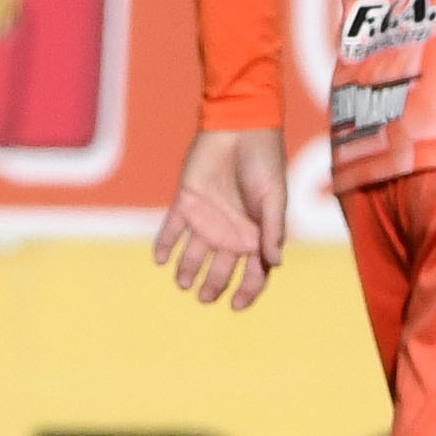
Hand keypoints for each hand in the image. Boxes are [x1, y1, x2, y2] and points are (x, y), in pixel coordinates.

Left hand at [152, 128, 291, 312]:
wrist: (239, 128)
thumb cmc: (264, 162)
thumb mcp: (274, 197)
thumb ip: (272, 230)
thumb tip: (275, 264)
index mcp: (256, 233)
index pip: (255, 271)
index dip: (248, 290)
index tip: (237, 306)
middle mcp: (231, 231)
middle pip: (221, 268)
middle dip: (214, 286)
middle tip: (204, 297)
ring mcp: (207, 219)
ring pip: (193, 255)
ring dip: (187, 271)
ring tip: (183, 283)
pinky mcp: (186, 204)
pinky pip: (170, 231)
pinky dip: (164, 245)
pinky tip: (160, 259)